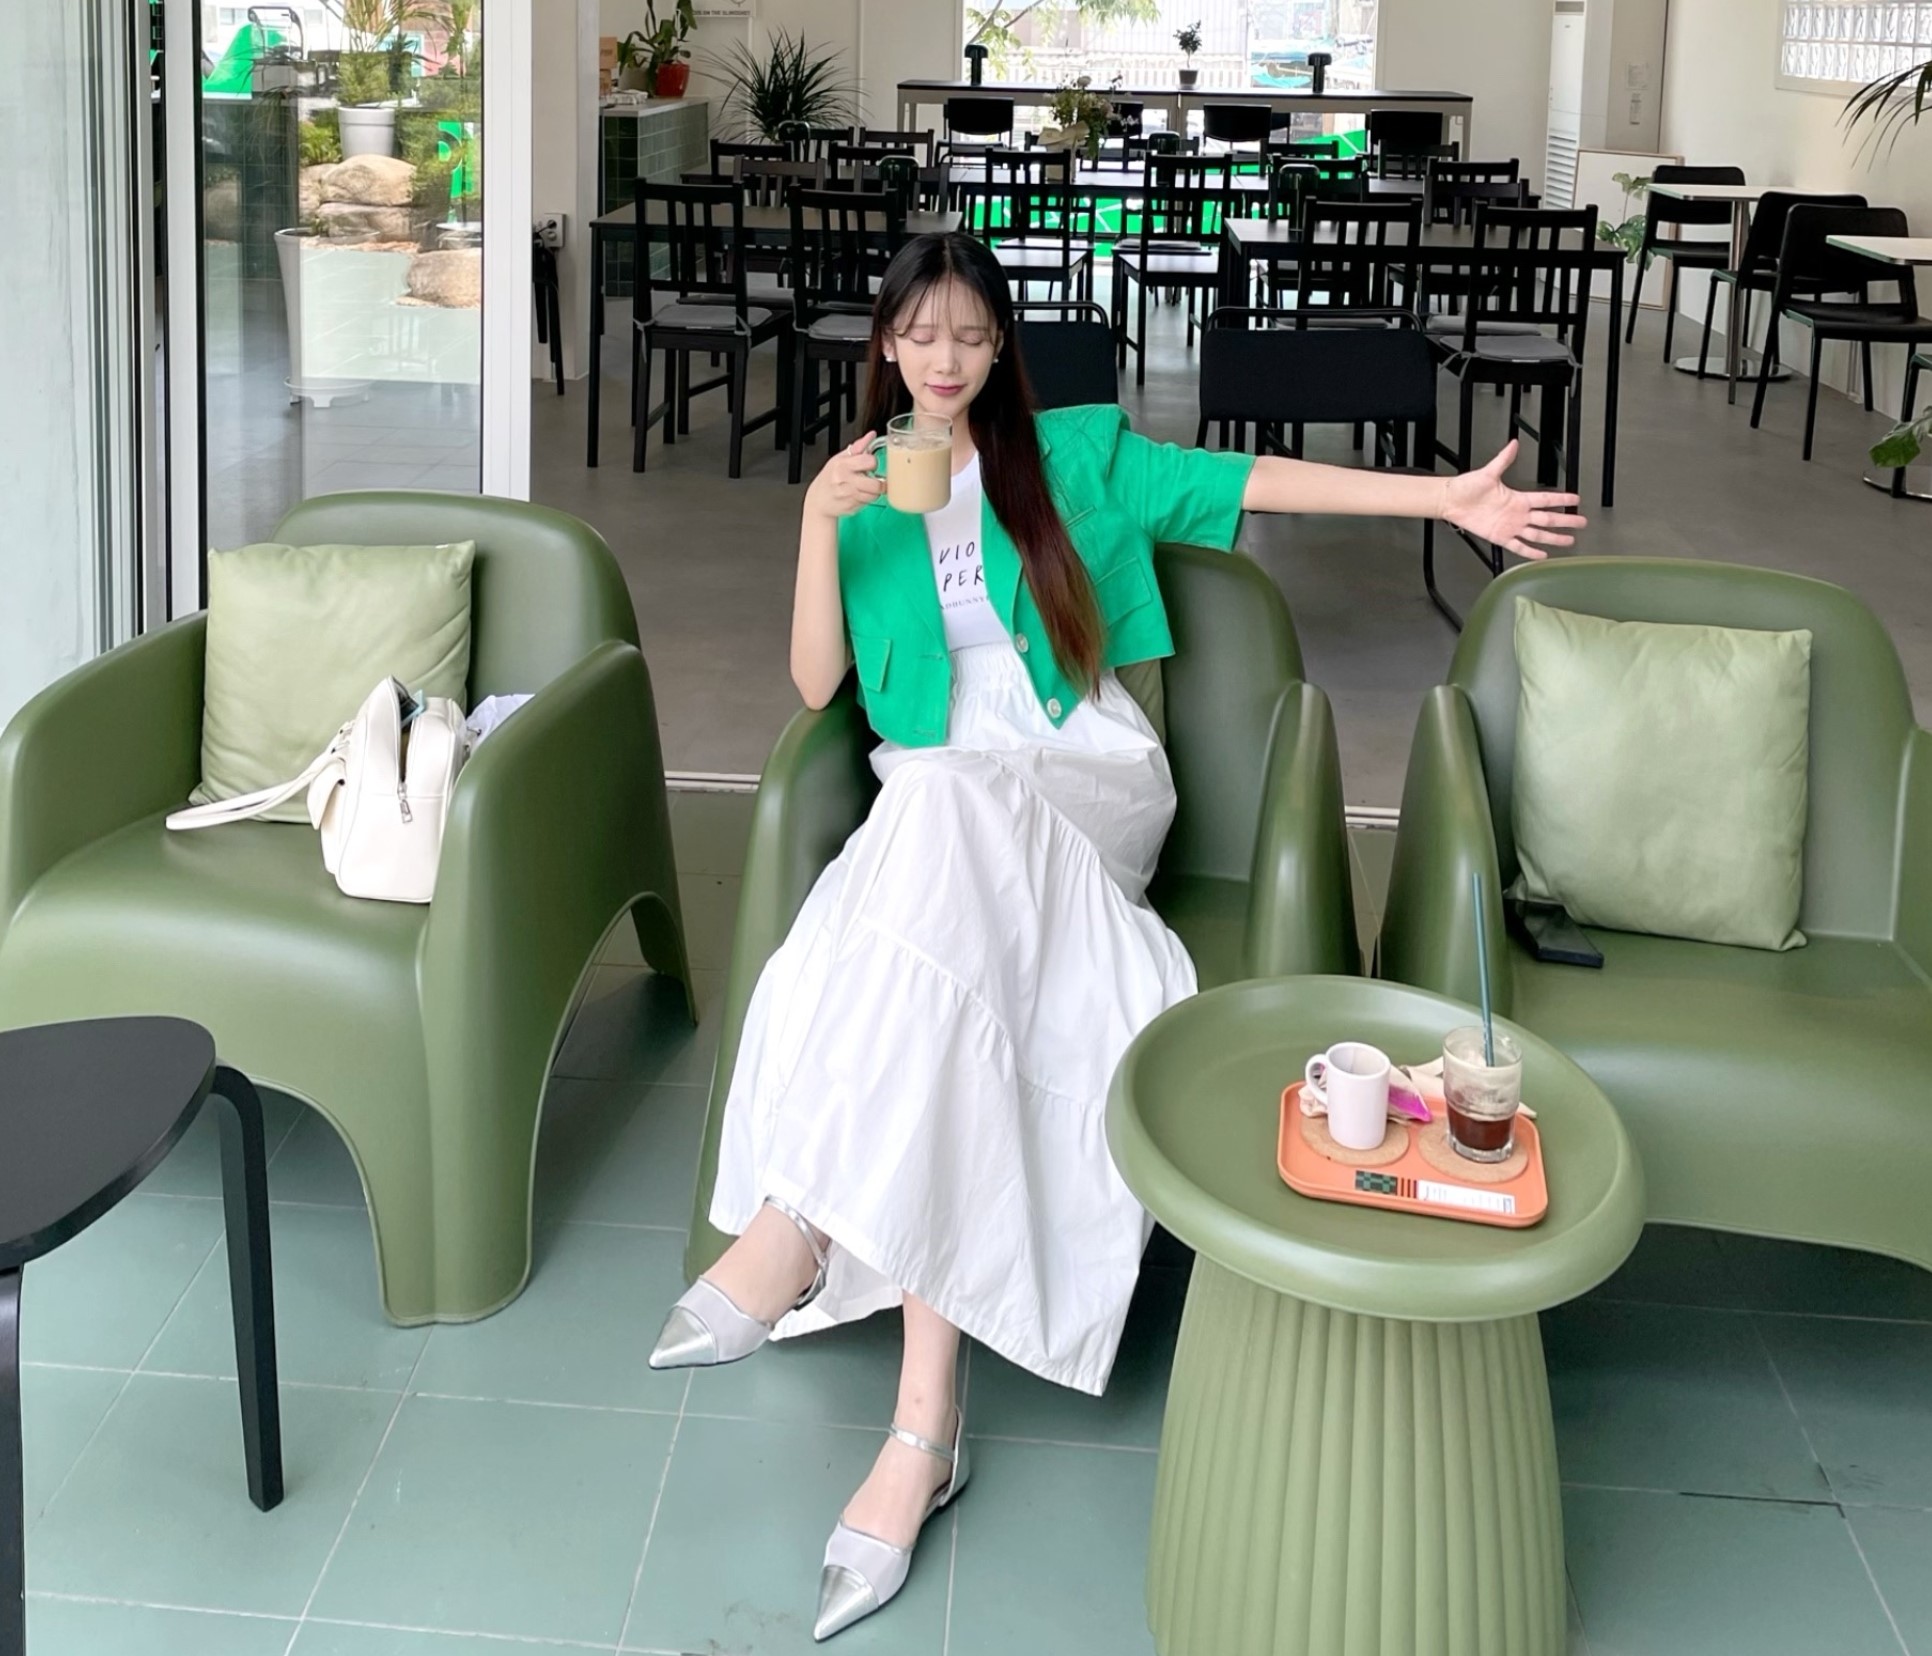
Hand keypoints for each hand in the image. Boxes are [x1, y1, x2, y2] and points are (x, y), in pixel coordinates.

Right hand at [806, 432, 885, 520]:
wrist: (818, 500)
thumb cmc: (829, 478)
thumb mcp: (839, 459)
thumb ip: (858, 447)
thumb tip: (871, 435)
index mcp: (843, 465)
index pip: (869, 461)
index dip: (873, 463)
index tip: (869, 465)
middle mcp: (846, 480)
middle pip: (876, 484)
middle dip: (878, 481)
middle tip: (872, 479)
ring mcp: (849, 495)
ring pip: (874, 494)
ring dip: (873, 491)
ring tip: (865, 487)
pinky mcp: (852, 506)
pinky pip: (868, 502)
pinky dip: (867, 498)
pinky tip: (859, 494)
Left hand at [1441, 441, 1586, 559]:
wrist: (1451, 501)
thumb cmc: (1467, 487)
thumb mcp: (1488, 473)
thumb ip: (1503, 459)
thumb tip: (1513, 443)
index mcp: (1518, 498)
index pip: (1546, 499)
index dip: (1562, 499)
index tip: (1576, 499)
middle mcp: (1517, 513)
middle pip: (1547, 518)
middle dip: (1565, 520)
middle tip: (1581, 522)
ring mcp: (1510, 526)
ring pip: (1538, 534)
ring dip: (1554, 538)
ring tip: (1569, 541)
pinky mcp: (1500, 537)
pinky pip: (1518, 546)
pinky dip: (1530, 551)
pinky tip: (1542, 555)